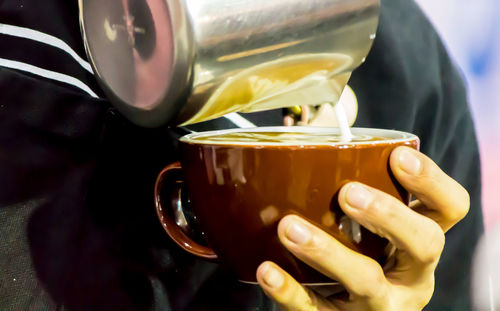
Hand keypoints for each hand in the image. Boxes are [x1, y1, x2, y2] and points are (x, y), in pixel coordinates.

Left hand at [256, 146, 469, 309]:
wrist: (335, 306)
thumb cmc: (351, 245)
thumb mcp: (362, 217)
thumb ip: (351, 173)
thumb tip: (318, 112)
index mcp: (420, 239)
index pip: (449, 208)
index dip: (432, 182)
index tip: (398, 156)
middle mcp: (411, 274)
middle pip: (424, 244)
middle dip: (389, 215)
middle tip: (348, 194)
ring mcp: (380, 305)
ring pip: (367, 282)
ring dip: (329, 252)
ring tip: (289, 227)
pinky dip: (292, 291)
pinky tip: (268, 270)